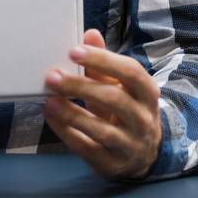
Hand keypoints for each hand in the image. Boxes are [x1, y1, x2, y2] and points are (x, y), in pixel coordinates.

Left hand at [43, 28, 162, 179]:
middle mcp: (143, 119)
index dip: (102, 60)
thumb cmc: (127, 110)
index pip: (130, 72)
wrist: (144, 153)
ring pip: (102, 129)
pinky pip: (88, 149)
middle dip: (81, 86)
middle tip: (52, 77)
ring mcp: (130, 144)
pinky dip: (68, 133)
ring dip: (73, 114)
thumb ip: (104, 63)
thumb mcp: (120, 87)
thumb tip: (90, 34)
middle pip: (114, 99)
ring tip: (50, 100)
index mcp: (147, 93)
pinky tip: (52, 118)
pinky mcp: (113, 163)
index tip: (74, 51)